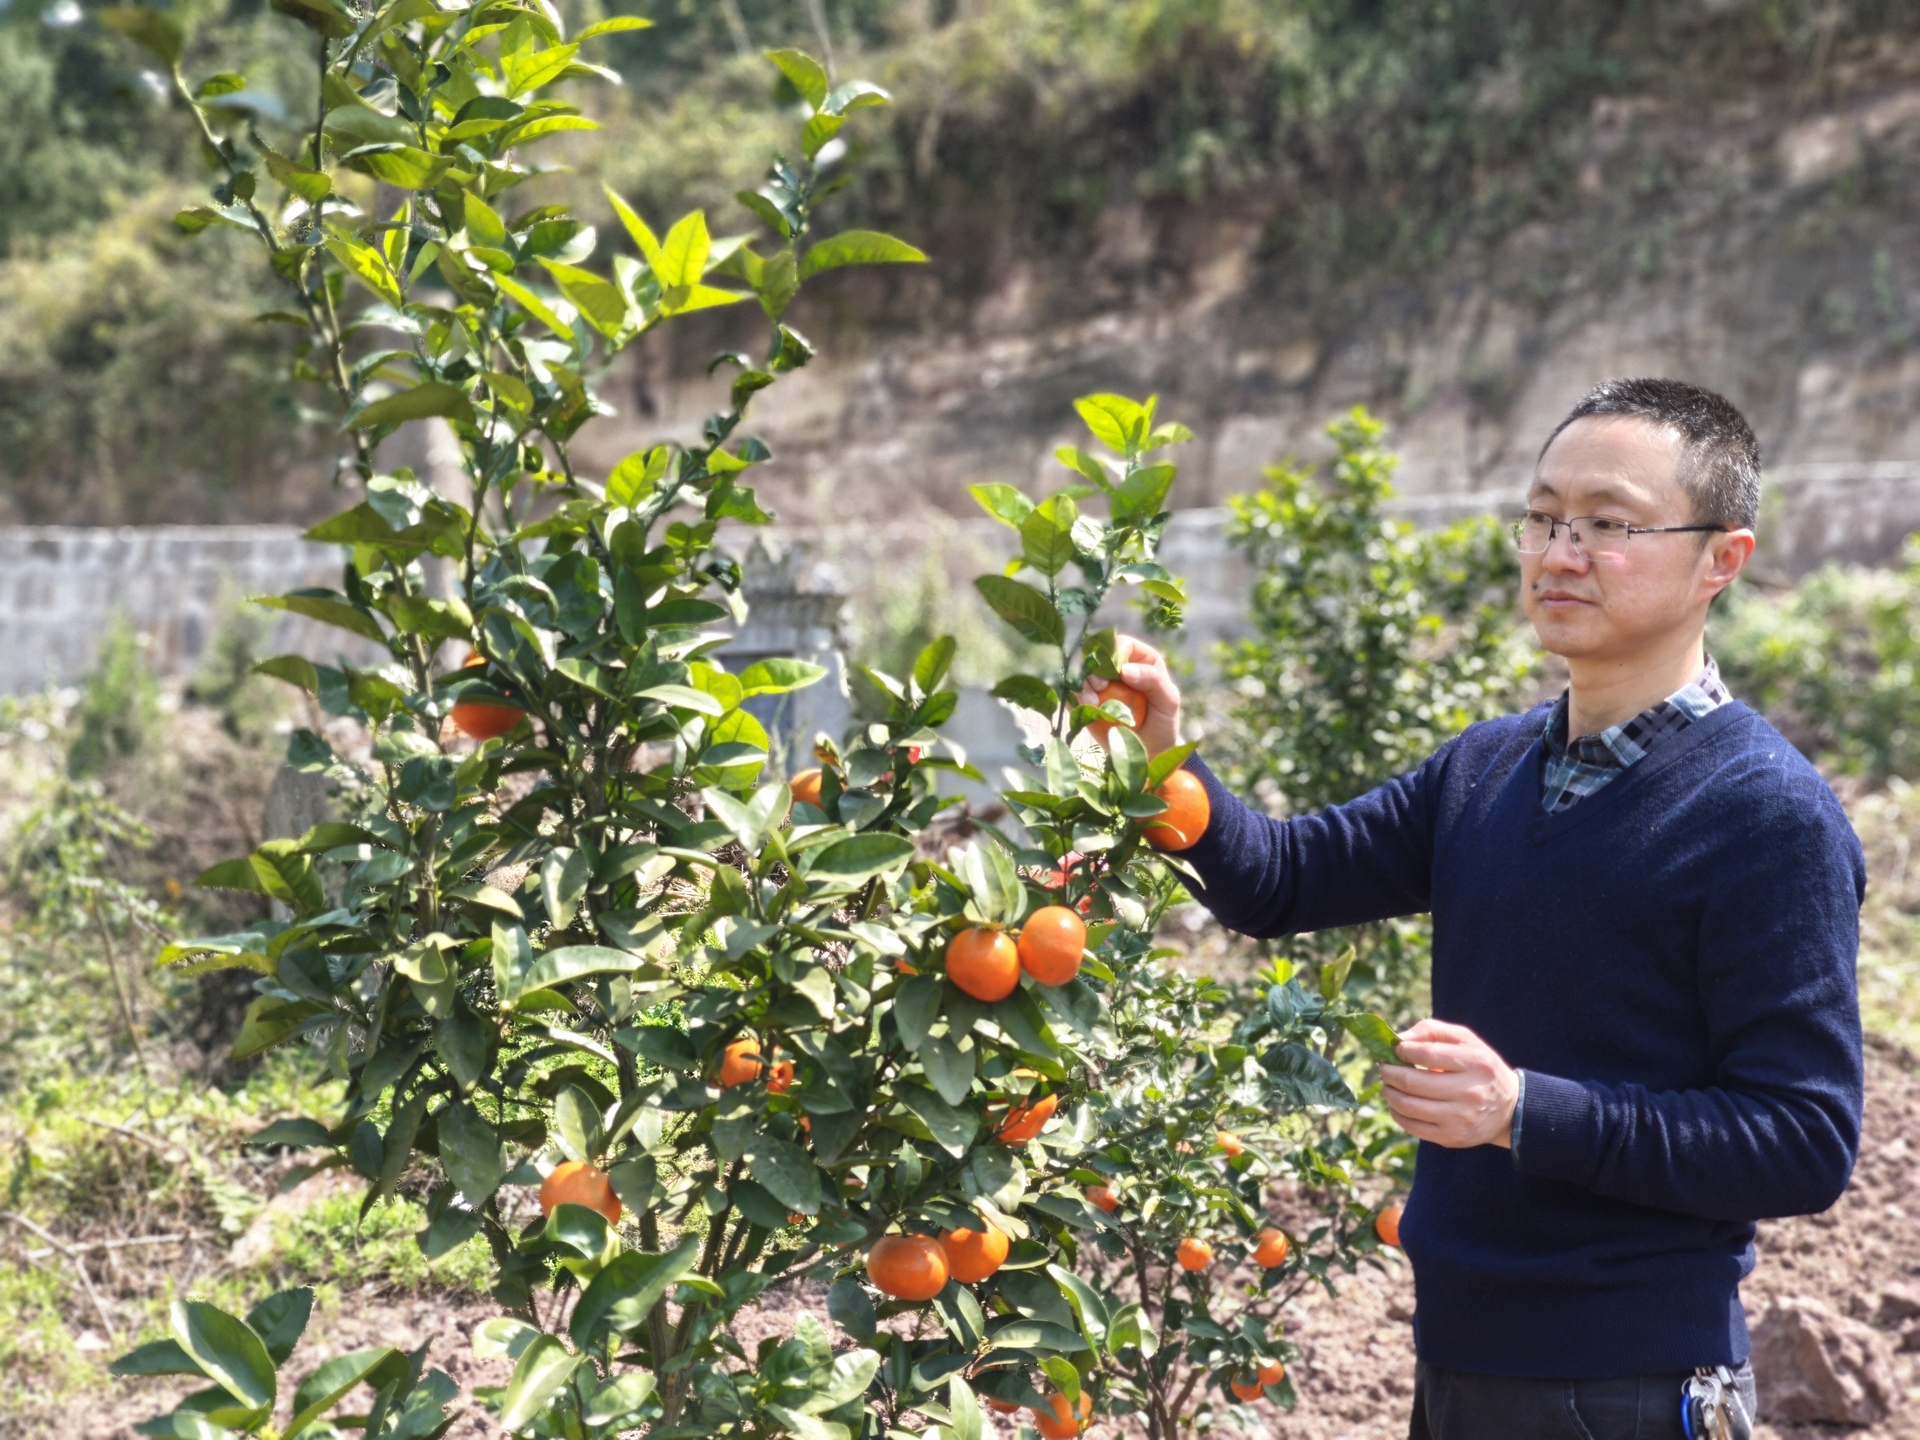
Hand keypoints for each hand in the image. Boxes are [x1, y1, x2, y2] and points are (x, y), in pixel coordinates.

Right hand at [1076, 634, 1182, 755]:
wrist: (1149, 751)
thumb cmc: (1163, 722)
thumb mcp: (1168, 701)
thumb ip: (1153, 680)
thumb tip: (1125, 670)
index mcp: (1140, 659)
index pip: (1122, 644)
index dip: (1116, 653)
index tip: (1119, 673)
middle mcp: (1117, 668)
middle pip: (1096, 655)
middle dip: (1094, 668)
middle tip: (1100, 686)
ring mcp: (1100, 685)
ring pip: (1081, 673)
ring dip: (1083, 686)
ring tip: (1092, 703)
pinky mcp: (1086, 702)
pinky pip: (1073, 694)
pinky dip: (1075, 700)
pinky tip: (1086, 709)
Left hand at [1379, 1018, 1518, 1148]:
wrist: (1509, 1109)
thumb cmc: (1479, 1067)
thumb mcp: (1466, 1040)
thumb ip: (1432, 1031)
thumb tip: (1398, 1039)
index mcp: (1476, 1064)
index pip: (1428, 1054)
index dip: (1404, 1050)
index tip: (1397, 1049)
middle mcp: (1470, 1093)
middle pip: (1412, 1082)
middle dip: (1389, 1072)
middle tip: (1383, 1067)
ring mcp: (1460, 1119)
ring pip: (1408, 1106)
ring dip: (1388, 1093)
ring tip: (1387, 1084)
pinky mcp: (1452, 1137)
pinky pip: (1412, 1126)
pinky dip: (1396, 1113)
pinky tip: (1397, 1103)